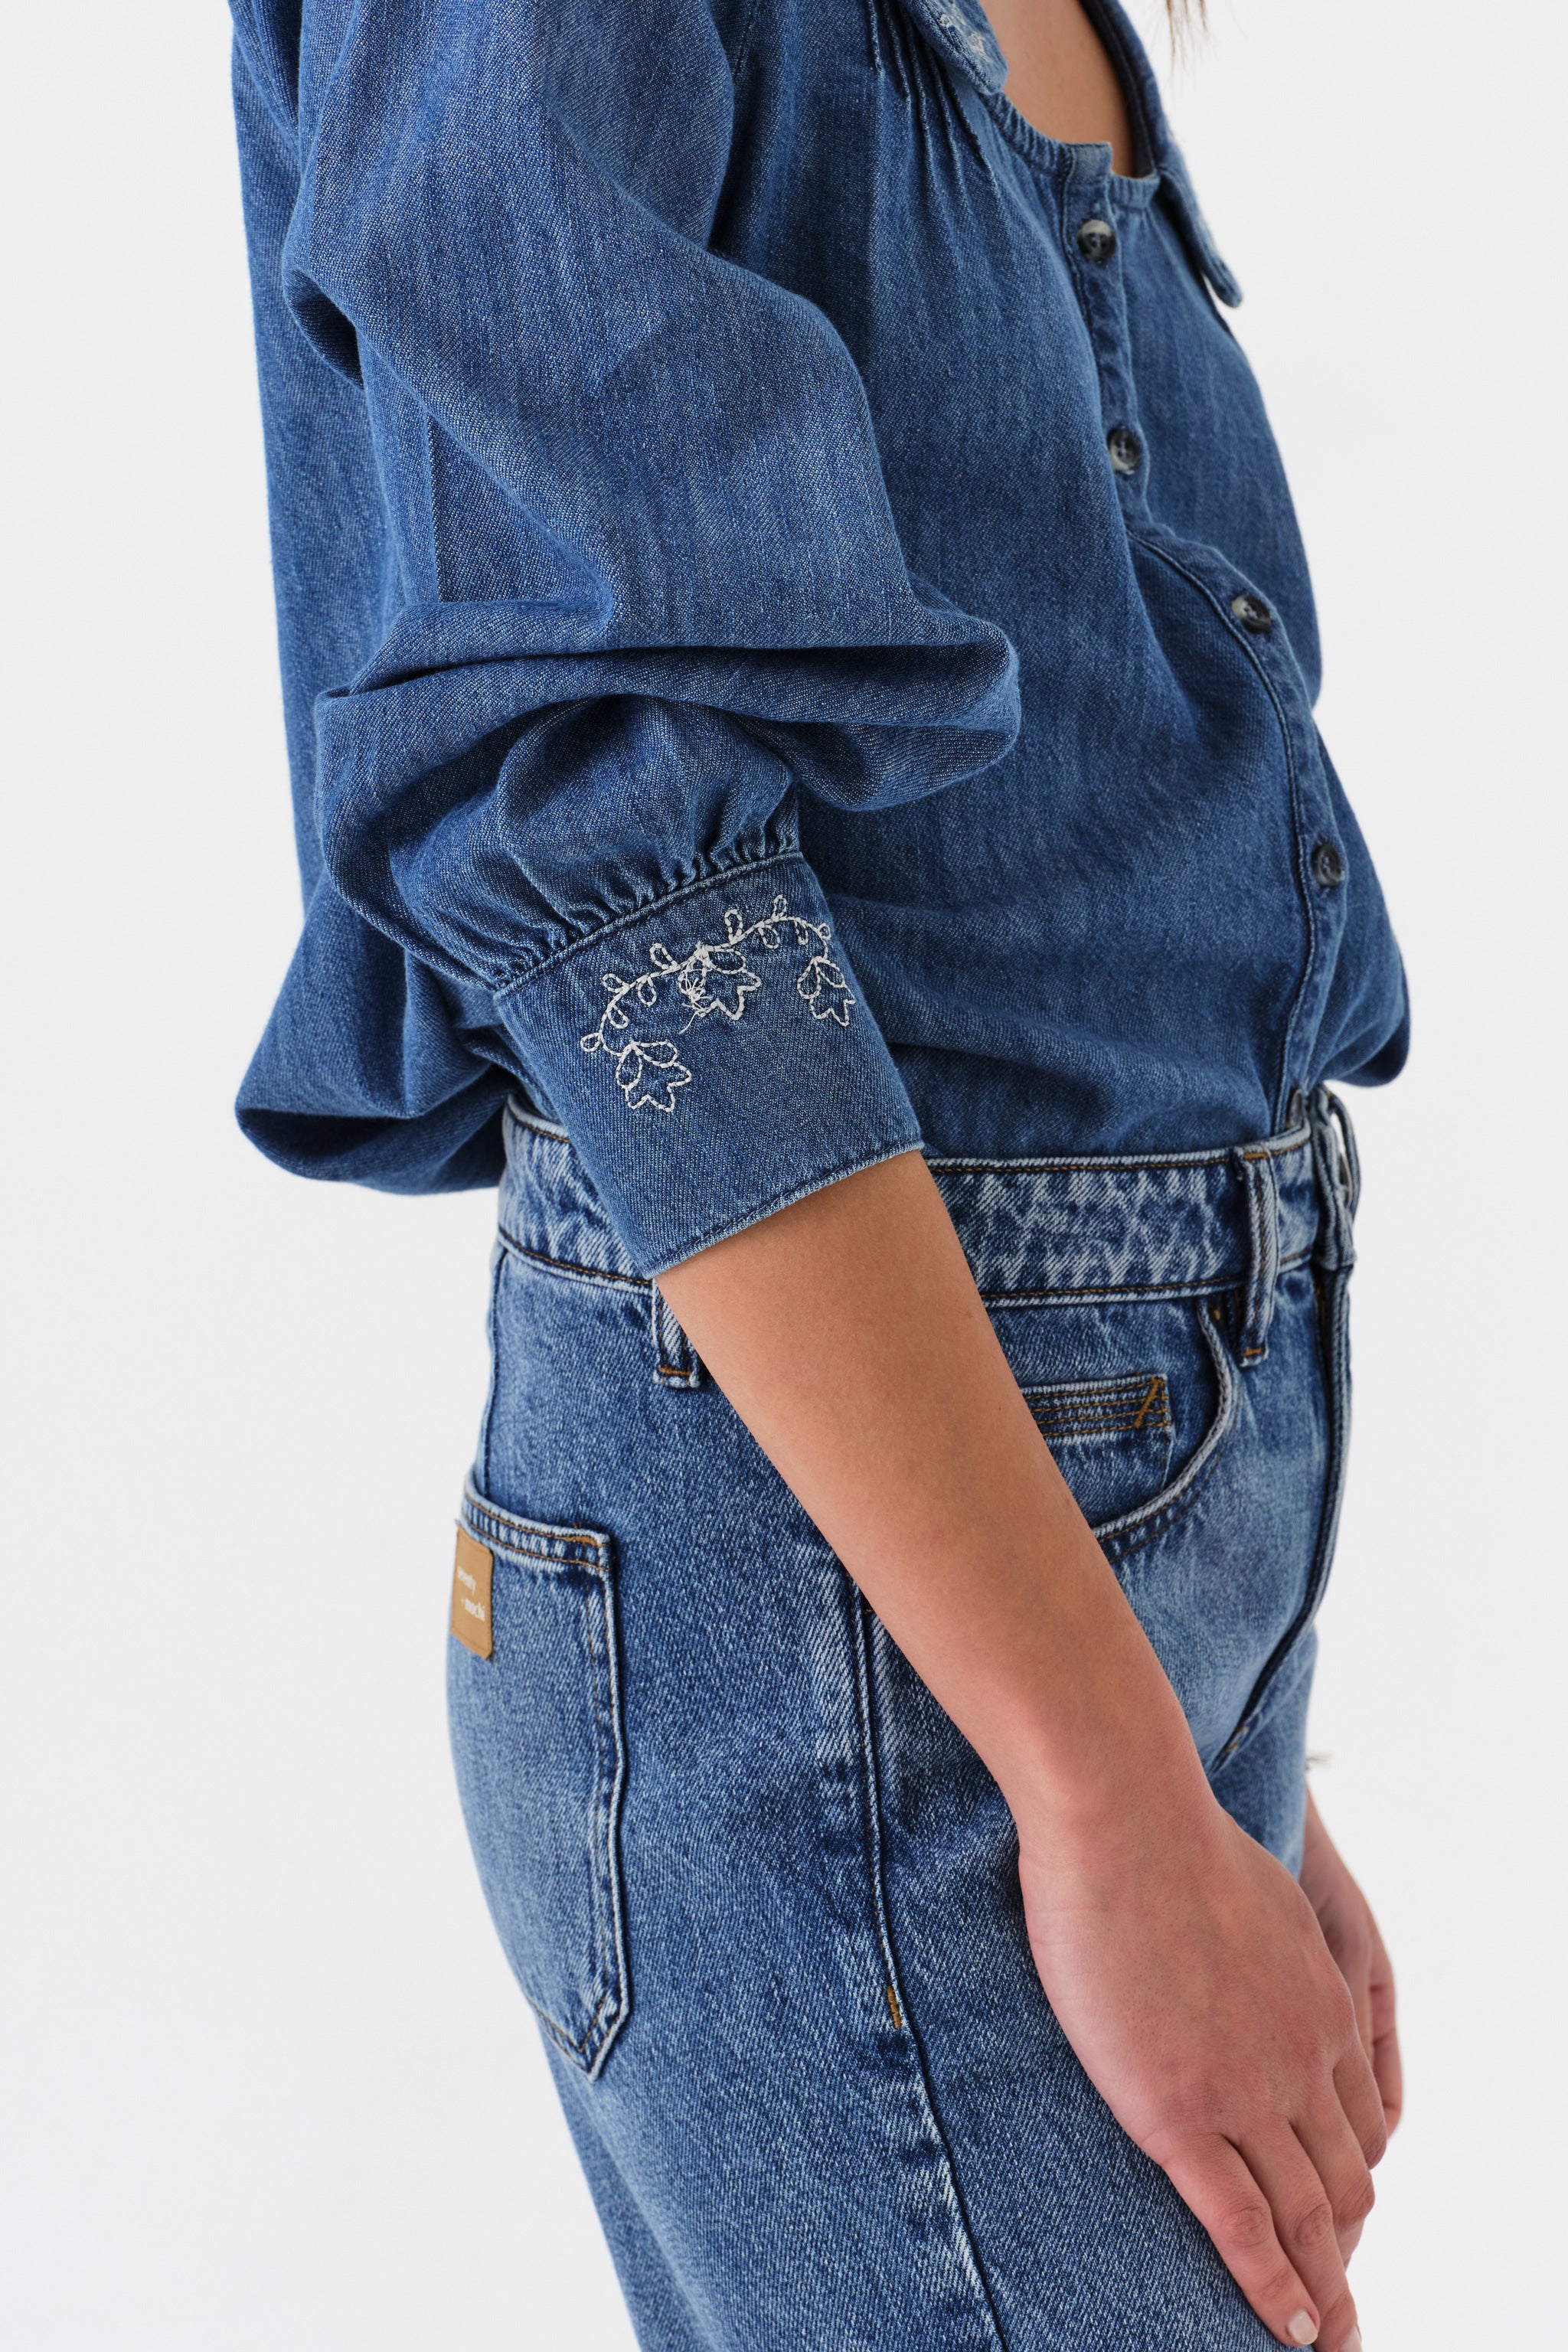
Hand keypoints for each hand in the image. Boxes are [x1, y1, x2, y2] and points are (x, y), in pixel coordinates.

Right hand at [1018, 1789, 1386, 2351]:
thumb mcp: (1258, 1889)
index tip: (1340, 2217)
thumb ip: (1266, 1940)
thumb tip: (1251, 1947)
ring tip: (1325, 2339)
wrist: (1124, 1818)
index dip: (1352, 2177)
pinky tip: (1288, 2329)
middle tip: (1338, 2300)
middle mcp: (1303, 2057)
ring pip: (1308, 2217)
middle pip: (1348, 2180)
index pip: (1360, 2120)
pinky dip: (1272, 2289)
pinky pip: (1241, 2225)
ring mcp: (1246, 2089)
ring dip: (1324, 2289)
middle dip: (1346, 2249)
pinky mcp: (1180, 2112)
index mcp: (1320, 2004)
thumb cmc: (1167, 1834)